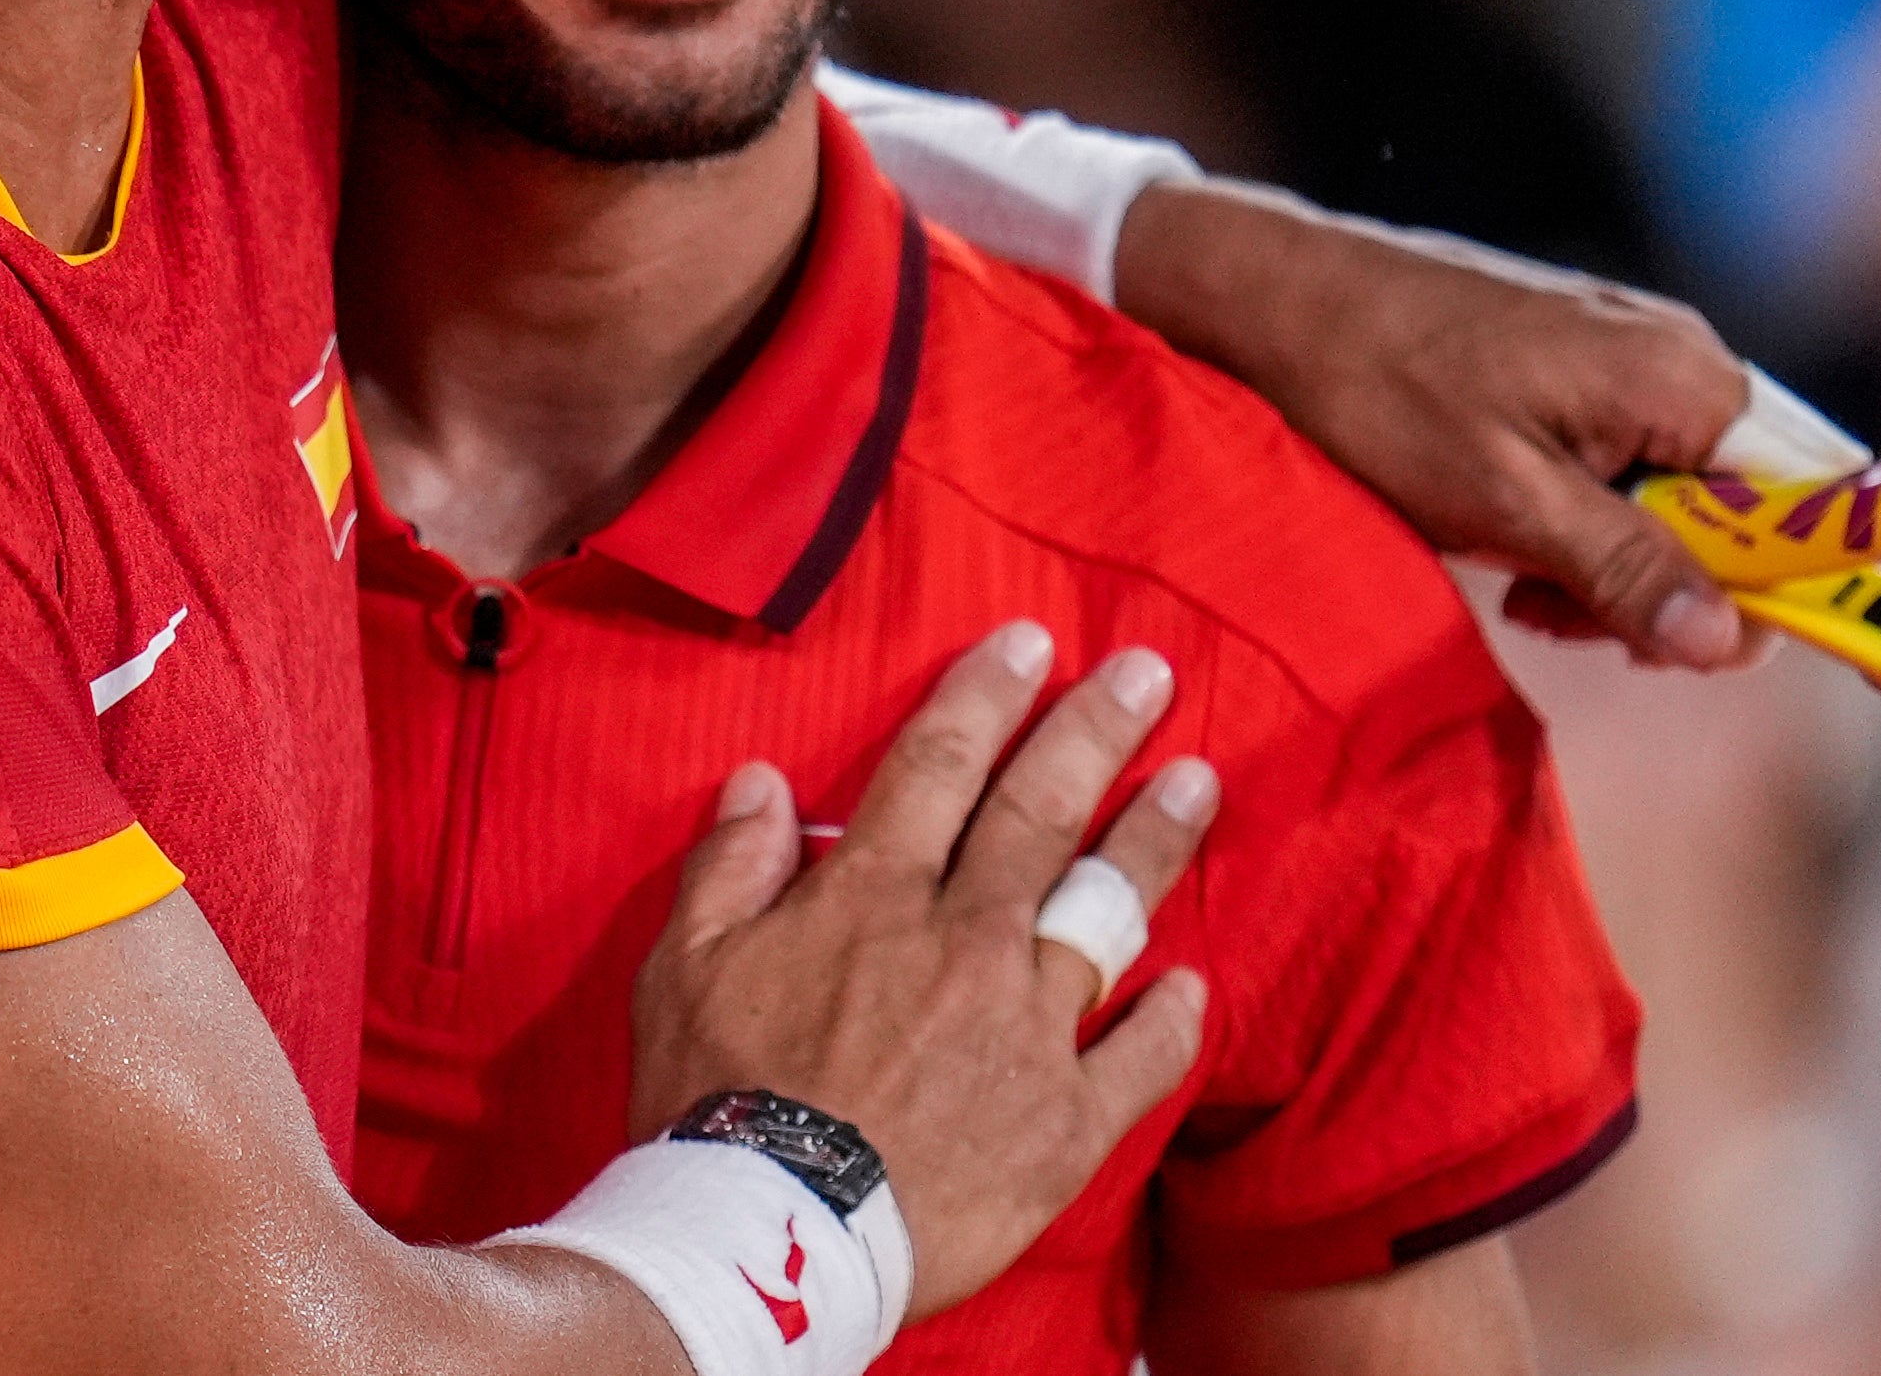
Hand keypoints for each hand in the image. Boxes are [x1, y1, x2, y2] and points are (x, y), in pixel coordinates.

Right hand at [628, 624, 1217, 1314]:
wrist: (771, 1238)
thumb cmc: (714, 1103)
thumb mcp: (682, 967)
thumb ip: (730, 867)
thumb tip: (760, 780)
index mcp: (873, 897)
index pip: (939, 763)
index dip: (987, 694)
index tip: (1032, 641)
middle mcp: (963, 941)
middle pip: (1041, 812)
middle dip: (1097, 731)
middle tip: (1150, 673)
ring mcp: (1026, 1028)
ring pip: (1106, 912)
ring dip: (1154, 842)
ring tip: (1198, 784)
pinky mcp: (1064, 1121)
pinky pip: (1139, 1059)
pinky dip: (1172, 1021)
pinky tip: (1195, 984)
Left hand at [1117, 184, 1758, 669]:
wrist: (1272, 299)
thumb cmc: (1378, 391)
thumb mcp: (1503, 504)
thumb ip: (1625, 568)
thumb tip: (1728, 641)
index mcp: (1683, 380)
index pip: (1824, 499)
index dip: (1807, 589)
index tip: (1752, 656)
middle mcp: (1677, 359)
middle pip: (1756, 514)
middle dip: (1681, 590)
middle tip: (1575, 619)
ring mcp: (1627, 360)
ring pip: (1683, 506)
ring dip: (1619, 570)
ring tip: (1523, 582)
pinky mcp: (1576, 372)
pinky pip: (1627, 476)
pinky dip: (1582, 531)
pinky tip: (1509, 549)